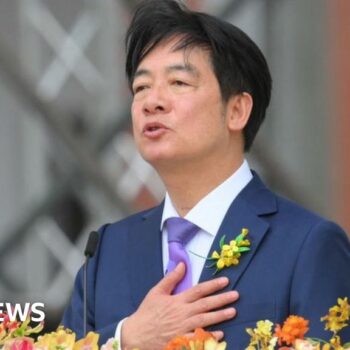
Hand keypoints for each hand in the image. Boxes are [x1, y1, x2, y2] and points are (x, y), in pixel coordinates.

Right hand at [121, 262, 238, 349]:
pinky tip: (221, 333)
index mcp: (177, 300)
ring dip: (220, 316)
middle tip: (236, 295)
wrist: (136, 335)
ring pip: (205, 320)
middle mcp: (182, 313)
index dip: (213, 285)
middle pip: (205, 304)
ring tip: (233, 311)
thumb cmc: (147, 312)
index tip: (225, 281)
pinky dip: (209, 336)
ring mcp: (183, 328)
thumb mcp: (156, 292)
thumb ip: (171, 278)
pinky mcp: (181, 341)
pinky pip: (198, 339)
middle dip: (222, 299)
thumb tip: (182, 264)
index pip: (199, 290)